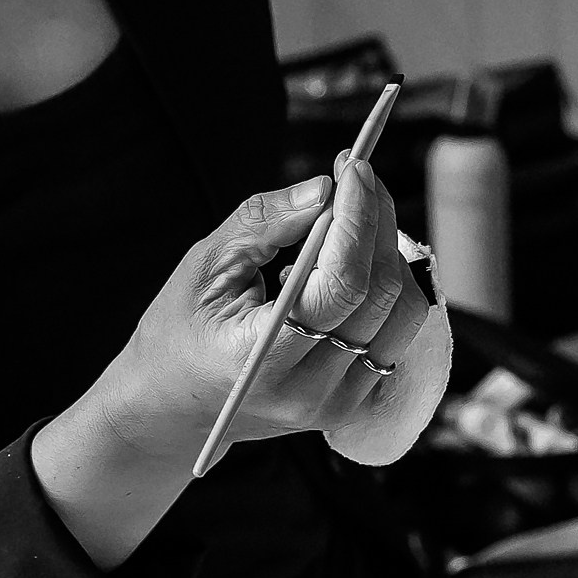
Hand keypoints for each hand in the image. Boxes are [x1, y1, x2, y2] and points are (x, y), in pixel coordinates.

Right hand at [34, 156, 430, 565]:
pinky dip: (390, 287)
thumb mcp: (205, 267)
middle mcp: (309, 391)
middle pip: (381, 294)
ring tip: (354, 217)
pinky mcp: (357, 404)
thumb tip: (326, 188)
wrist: (174, 411)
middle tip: (359, 175)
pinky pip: (399, 334)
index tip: (355, 166)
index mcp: (262, 359)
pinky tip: (358, 260)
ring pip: (403, 313)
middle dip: (378, 221)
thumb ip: (264, 223)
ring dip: (390, 251)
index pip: (341, 284)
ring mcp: (338, 404)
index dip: (358, 218)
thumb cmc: (180, 331)